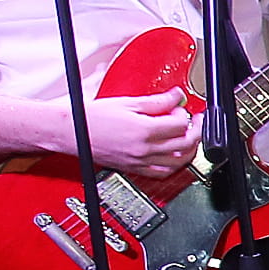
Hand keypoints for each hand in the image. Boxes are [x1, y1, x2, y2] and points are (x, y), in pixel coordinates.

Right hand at [83, 86, 200, 181]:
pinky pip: (162, 173)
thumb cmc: (92, 117)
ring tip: (190, 138)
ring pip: (178, 161)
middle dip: (195, 131)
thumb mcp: (127, 102)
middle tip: (196, 121)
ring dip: (189, 149)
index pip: (180, 125)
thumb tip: (176, 96)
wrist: (72, 132)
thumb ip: (156, 101)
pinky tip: (176, 156)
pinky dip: (174, 165)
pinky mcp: (134, 169)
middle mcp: (144, 149)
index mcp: (143, 130)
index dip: (185, 115)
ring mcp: (140, 161)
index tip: (182, 108)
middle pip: (184, 144)